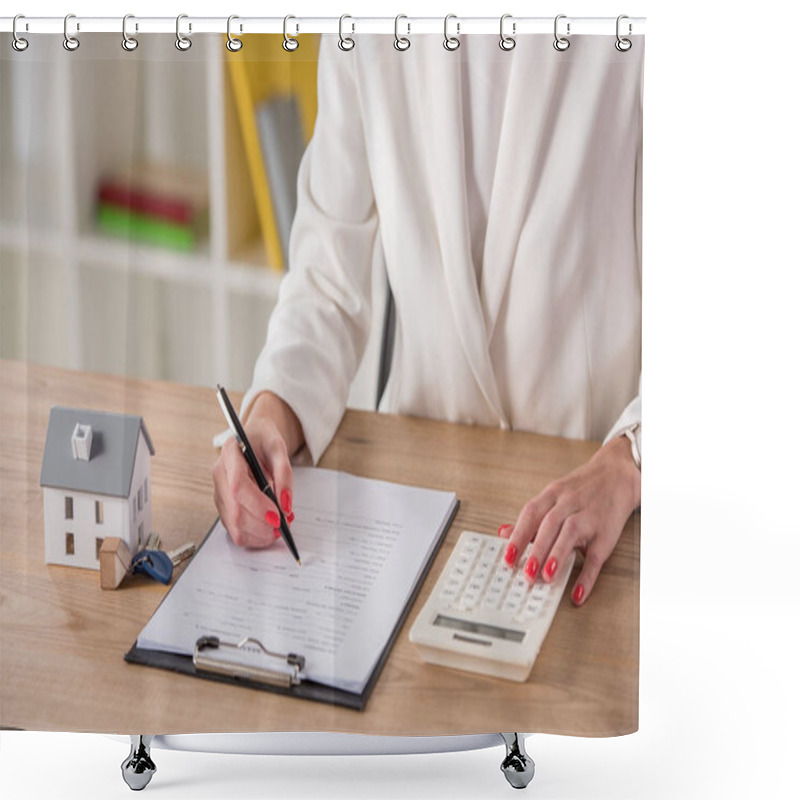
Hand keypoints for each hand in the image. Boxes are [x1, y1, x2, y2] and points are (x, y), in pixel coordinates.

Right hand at [212, 391, 304, 547]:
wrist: (253, 439)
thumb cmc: (264, 441)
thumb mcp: (279, 448)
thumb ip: (284, 474)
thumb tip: (285, 505)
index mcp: (230, 455)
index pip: (238, 486)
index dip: (258, 505)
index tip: (278, 516)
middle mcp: (220, 475)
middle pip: (235, 510)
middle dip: (262, 525)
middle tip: (284, 526)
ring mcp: (219, 493)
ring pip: (234, 525)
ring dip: (259, 534)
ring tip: (280, 527)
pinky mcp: (224, 507)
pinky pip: (235, 530)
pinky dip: (254, 537)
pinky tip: (269, 530)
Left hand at [498, 435, 639, 605]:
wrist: (616, 476)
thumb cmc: (581, 491)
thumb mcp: (553, 497)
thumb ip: (530, 518)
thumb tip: (503, 533)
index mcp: (553, 494)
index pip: (531, 513)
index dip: (518, 535)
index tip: (507, 557)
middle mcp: (570, 503)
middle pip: (550, 524)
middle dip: (537, 549)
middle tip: (525, 573)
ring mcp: (589, 518)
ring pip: (571, 534)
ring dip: (557, 556)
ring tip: (546, 577)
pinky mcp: (606, 534)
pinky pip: (596, 556)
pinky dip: (587, 576)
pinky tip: (578, 592)